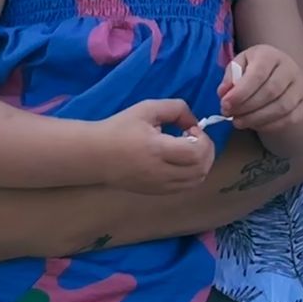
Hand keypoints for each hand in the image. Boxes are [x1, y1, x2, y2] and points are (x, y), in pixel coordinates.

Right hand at [98, 99, 215, 193]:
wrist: (95, 155)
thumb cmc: (120, 128)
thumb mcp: (147, 108)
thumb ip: (176, 109)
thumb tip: (194, 123)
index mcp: (157, 150)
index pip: (196, 153)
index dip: (203, 140)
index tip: (191, 129)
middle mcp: (160, 173)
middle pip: (201, 170)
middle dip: (206, 151)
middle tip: (193, 139)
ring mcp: (159, 186)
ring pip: (196, 182)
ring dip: (201, 164)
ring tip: (187, 150)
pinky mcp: (156, 193)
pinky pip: (184, 187)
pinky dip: (191, 174)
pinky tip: (179, 161)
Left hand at [220, 45, 302, 134]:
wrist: (278, 72)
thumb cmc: (254, 67)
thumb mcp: (239, 65)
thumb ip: (229, 77)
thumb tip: (224, 93)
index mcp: (271, 55)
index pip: (258, 74)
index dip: (241, 92)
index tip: (225, 104)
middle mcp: (290, 69)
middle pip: (271, 91)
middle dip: (246, 107)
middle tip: (229, 114)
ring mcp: (299, 88)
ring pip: (281, 108)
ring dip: (256, 119)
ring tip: (238, 121)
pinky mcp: (302, 105)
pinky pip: (289, 119)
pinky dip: (269, 125)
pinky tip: (253, 124)